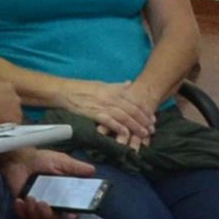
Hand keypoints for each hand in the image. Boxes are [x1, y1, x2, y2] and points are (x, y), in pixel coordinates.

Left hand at [0, 147, 95, 218]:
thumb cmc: (43, 160)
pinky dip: (21, 211)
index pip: (74, 211)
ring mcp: (38, 208)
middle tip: (42, 203)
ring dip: (34, 211)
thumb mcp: (61, 161)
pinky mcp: (25, 208)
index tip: (71, 216)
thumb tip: (92, 171)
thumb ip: (76, 167)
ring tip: (30, 197)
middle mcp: (54, 205)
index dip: (74, 215)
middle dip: (48, 215)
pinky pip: (25, 218)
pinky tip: (19, 200)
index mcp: (66, 196)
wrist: (21, 160)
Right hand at [43, 79, 157, 144]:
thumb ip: (117, 86)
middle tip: (152, 129)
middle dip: (144, 120)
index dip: (145, 111)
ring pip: (125, 117)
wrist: (65, 91)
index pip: (136, 101)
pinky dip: (119, 127)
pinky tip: (126, 134)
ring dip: (136, 126)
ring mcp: (104, 105)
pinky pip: (110, 121)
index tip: (152, 118)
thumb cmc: (83, 88)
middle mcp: (112, 97)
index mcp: (115, 89)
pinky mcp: (95, 113)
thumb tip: (129, 84)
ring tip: (144, 134)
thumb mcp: (103, 84)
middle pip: (133, 110)